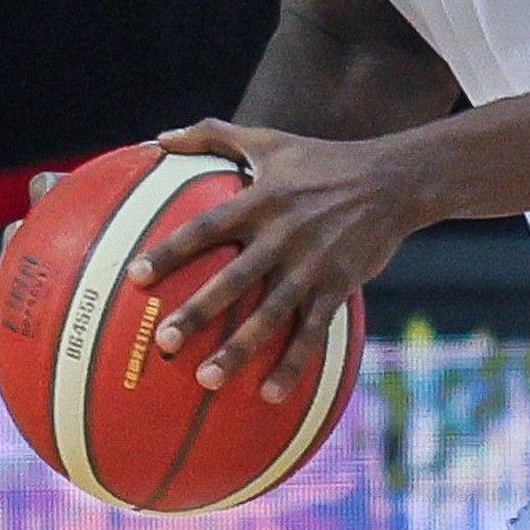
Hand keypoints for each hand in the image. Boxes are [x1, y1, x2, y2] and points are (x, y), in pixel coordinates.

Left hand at [125, 121, 431, 402]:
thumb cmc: (320, 160)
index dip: (171, 251)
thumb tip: (158, 138)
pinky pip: (313, 332)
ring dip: (239, 350)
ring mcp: (312, 265)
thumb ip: (211, 135)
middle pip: (233, 279)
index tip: (135, 276)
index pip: (205, 228)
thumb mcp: (268, 140)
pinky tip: (267, 394)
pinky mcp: (339, 287)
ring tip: (207, 380)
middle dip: (198, 312)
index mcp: (259, 201)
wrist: (394, 180)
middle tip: (163, 342)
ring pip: (271, 315)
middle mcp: (283, 235)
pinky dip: (292, 364)